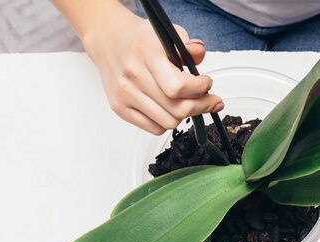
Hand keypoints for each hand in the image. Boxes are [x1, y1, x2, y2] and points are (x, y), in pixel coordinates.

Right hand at [83, 8, 222, 134]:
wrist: (109, 40)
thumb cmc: (141, 40)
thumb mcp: (168, 34)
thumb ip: (188, 47)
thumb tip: (200, 53)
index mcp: (146, 54)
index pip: (178, 86)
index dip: (200, 89)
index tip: (207, 83)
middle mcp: (133, 75)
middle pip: (177, 109)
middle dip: (202, 106)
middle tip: (210, 100)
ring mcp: (125, 94)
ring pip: (168, 122)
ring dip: (185, 115)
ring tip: (190, 103)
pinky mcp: (120, 108)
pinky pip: (154, 129)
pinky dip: (168, 122)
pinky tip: (171, 109)